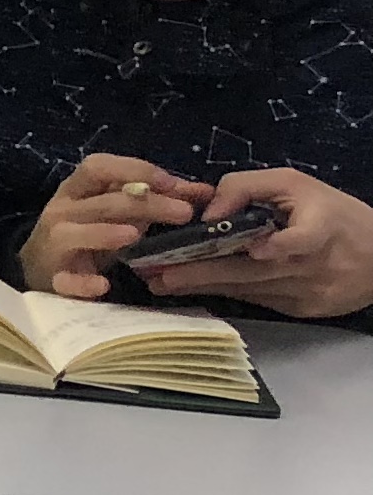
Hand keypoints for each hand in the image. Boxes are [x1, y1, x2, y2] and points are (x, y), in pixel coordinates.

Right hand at [19, 155, 208, 298]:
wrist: (42, 267)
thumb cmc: (88, 231)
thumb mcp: (117, 211)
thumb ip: (156, 200)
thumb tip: (207, 192)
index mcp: (77, 189)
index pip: (97, 166)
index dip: (133, 169)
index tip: (171, 182)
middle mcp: (62, 211)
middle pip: (101, 202)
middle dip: (143, 204)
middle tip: (184, 214)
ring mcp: (54, 244)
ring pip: (73, 234)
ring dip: (102, 233)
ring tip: (134, 235)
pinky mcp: (53, 277)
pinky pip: (64, 280)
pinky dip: (81, 283)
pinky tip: (103, 286)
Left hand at [139, 169, 372, 321]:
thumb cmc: (332, 213)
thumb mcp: (296, 185)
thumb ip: (248, 187)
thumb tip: (208, 210)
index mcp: (322, 228)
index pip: (304, 240)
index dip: (279, 246)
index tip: (254, 249)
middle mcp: (314, 264)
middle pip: (257, 272)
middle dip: (205, 273)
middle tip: (162, 273)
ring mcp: (309, 292)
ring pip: (250, 289)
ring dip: (205, 286)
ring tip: (163, 281)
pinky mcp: (304, 310)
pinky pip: (259, 299)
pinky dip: (227, 292)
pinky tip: (195, 288)